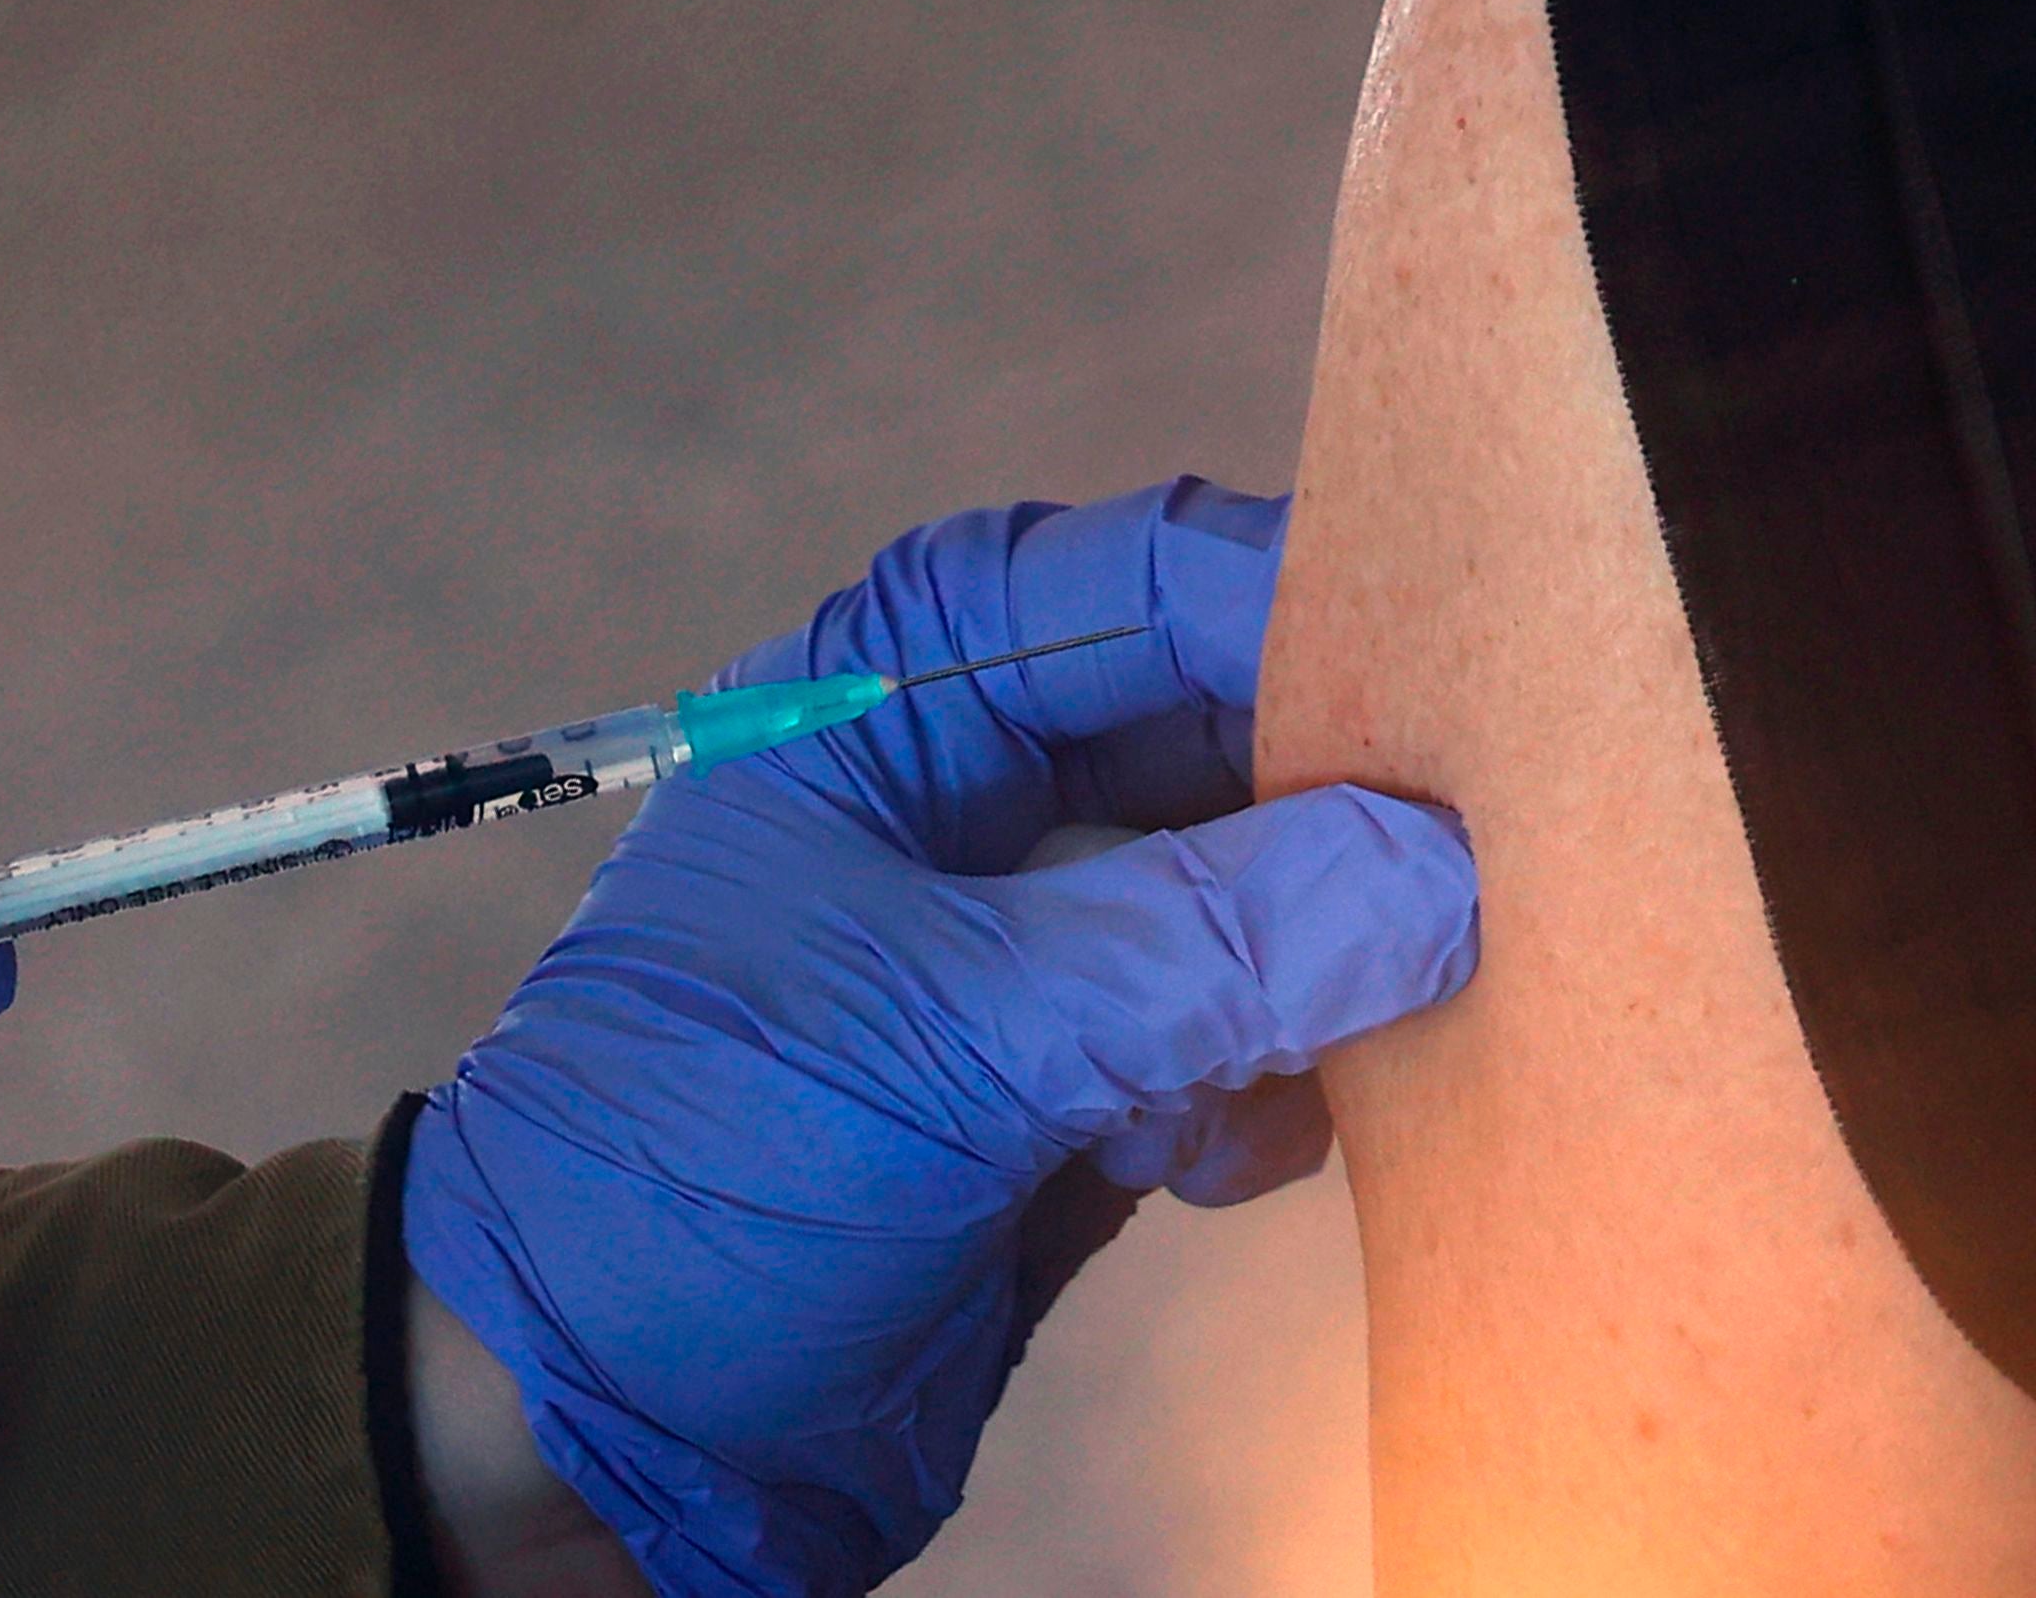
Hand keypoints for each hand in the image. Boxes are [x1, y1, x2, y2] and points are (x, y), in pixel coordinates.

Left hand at [400, 480, 1480, 1597]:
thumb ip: (1200, 948)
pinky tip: (1230, 1154)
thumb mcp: (953, 1038)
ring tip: (1337, 1033)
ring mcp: (1011, 970)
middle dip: (1315, 800)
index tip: (1423, 648)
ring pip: (1231, 904)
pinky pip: (1225, 1052)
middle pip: (1193, 736)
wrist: (583, 1450)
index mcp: (867, 718)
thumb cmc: (694, 1180)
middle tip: (1453, 853)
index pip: (1095, 586)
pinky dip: (1262, 1093)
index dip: (1252, 593)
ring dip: (1300, 968)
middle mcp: (948, 819)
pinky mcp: (1060, 1116)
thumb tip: (1436, 868)